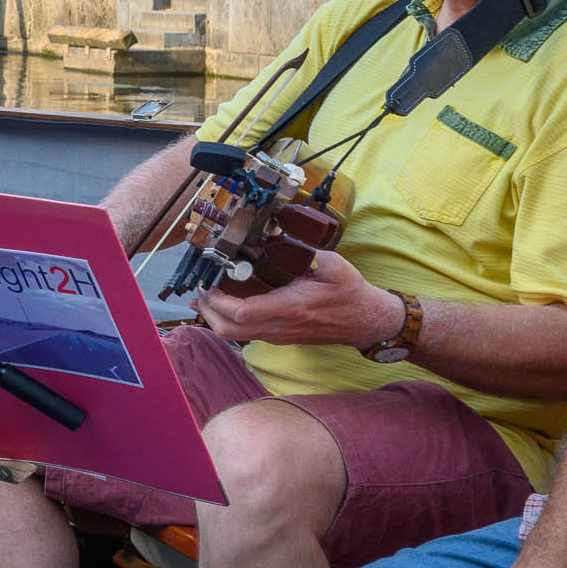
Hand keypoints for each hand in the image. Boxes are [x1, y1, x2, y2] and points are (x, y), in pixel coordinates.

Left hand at [196, 247, 403, 351]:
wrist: (367, 321)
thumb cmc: (350, 292)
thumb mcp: (330, 263)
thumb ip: (302, 249)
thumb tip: (273, 231)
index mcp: (290, 307)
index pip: (242, 313)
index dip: (217, 301)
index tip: (206, 283)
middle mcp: (281, 326)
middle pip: (230, 330)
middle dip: (208, 311)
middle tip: (199, 290)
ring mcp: (280, 335)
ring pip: (237, 336)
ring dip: (216, 318)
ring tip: (205, 296)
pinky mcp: (281, 337)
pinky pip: (248, 334)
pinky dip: (230, 321)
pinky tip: (226, 304)